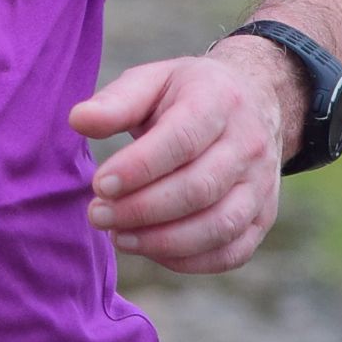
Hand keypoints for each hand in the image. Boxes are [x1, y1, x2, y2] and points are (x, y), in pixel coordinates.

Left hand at [68, 43, 300, 275]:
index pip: (181, 141)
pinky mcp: (263, 217)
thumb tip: (78, 120)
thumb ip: (116, 102)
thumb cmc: (188, 95)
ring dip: (163, 241)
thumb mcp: (153, 80)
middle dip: (141, 209)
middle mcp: (248, 145)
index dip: (138, 169)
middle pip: (198, 189)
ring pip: (219, 226)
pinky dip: (190, 261)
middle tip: (97, 215)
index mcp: (219, 101)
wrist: (255, 102)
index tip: (98, 185)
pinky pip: (232, 252)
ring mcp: (261, 185)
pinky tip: (150, 250)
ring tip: (118, 237)